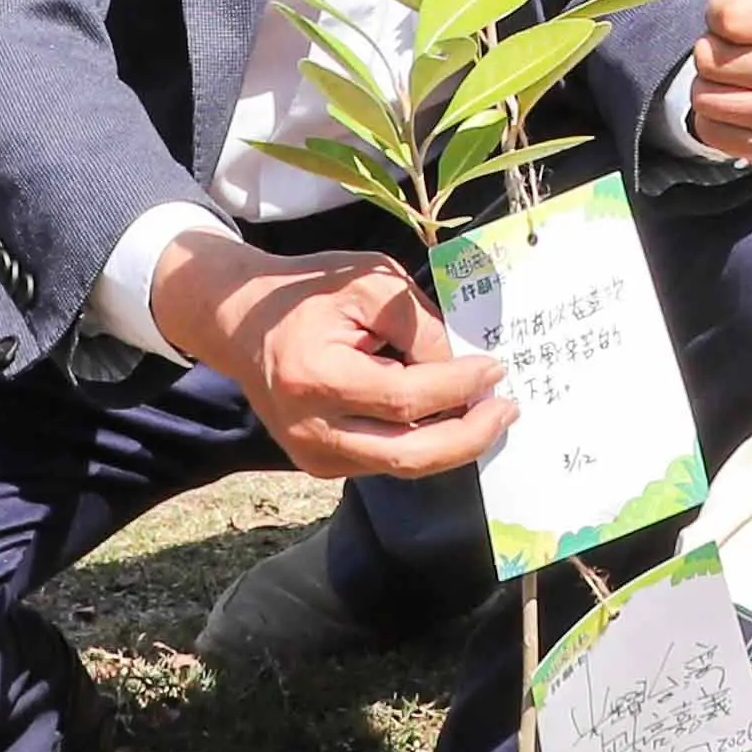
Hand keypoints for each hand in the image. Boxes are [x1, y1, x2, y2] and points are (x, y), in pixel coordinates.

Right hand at [143, 235, 512, 479]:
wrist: (243, 323)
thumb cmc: (310, 292)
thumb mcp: (370, 284)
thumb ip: (419, 326)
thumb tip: (466, 370)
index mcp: (315, 378)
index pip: (404, 398)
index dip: (457, 387)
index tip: (496, 368)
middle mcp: (311, 429)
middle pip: (408, 455)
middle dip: (469, 436)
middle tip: (508, 410)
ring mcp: (313, 455)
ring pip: (402, 467)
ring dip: (453, 445)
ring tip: (490, 415)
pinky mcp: (320, 465)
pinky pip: (385, 462)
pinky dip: (424, 445)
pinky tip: (452, 420)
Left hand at [687, 0, 751, 163]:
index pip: (725, 16)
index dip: (723, 11)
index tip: (748, 11)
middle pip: (713, 59)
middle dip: (715, 49)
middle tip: (743, 44)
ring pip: (709, 96)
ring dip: (713, 84)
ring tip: (743, 71)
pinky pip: (712, 132)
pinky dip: (715, 121)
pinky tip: (741, 103)